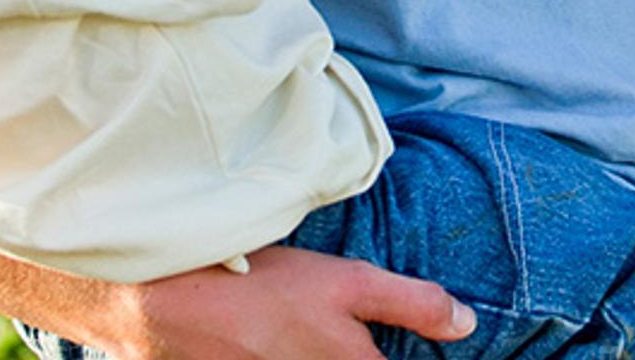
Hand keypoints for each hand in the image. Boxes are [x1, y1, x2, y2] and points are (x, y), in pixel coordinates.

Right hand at [108, 246, 473, 358]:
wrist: (167, 306)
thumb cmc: (263, 289)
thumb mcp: (349, 283)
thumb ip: (413, 304)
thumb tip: (466, 324)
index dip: (399, 352)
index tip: (396, 340)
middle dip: (353, 349)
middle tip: (325, 325)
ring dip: (317, 351)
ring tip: (290, 329)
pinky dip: (280, 355)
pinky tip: (269, 339)